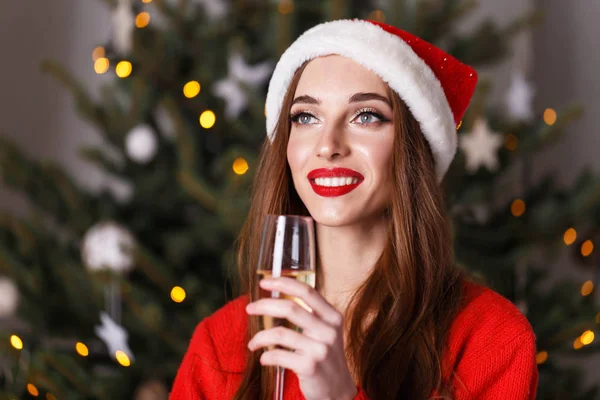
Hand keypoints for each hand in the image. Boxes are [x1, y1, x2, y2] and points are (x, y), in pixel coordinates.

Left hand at [246, 277, 357, 399]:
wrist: (338, 391)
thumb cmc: (326, 358)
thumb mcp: (326, 332)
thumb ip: (310, 315)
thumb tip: (276, 298)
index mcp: (332, 317)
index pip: (306, 292)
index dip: (284, 283)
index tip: (265, 282)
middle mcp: (328, 331)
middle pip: (290, 308)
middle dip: (264, 305)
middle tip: (249, 308)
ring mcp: (320, 349)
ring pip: (279, 333)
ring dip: (260, 337)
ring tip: (253, 343)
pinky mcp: (310, 366)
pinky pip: (278, 355)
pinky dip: (266, 356)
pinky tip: (264, 358)